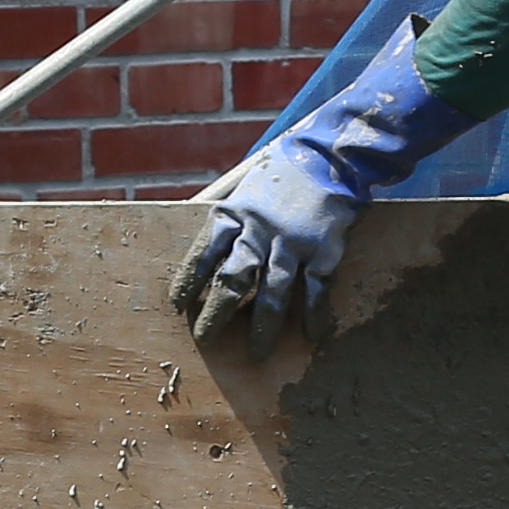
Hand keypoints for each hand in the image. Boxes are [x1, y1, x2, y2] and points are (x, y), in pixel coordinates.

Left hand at [172, 22, 476, 345]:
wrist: (331, 155)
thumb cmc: (281, 173)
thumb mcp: (245, 188)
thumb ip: (228, 219)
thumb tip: (207, 252)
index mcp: (234, 213)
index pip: (202, 253)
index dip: (188, 282)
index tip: (178, 305)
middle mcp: (259, 230)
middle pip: (233, 280)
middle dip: (217, 313)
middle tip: (205, 339)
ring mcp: (293, 242)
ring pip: (273, 293)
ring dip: (263, 327)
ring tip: (257, 354)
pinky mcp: (324, 250)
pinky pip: (317, 289)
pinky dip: (314, 314)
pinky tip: (312, 335)